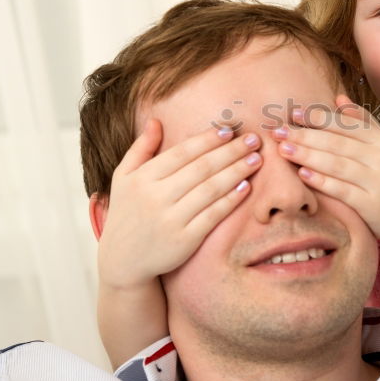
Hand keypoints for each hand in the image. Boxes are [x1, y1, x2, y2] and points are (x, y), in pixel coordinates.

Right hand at [97, 118, 262, 290]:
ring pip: (210, 189)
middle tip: (253, 140)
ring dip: (236, 172)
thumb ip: (140, 148)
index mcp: (142, 178)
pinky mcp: (184, 240)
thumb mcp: (123, 178)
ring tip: (256, 159)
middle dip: (230, 152)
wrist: (123, 260)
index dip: (207, 140)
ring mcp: (171, 219)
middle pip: (201, 168)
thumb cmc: (127, 212)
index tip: (228, 130)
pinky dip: (230, 200)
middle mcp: (156, 197)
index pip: (181, 153)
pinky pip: (213, 215)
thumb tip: (156, 120)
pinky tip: (246, 186)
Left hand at [271, 94, 379, 243]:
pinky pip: (342, 190)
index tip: (292, 113)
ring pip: (336, 163)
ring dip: (308, 155)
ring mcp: (377, 180)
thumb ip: (363, 122)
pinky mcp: (371, 204)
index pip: (344, 124)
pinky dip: (322, 181)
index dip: (317, 118)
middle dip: (304, 135)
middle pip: (336, 142)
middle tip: (277, 131)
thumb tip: (338, 98)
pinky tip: (303, 175)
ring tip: (284, 149)